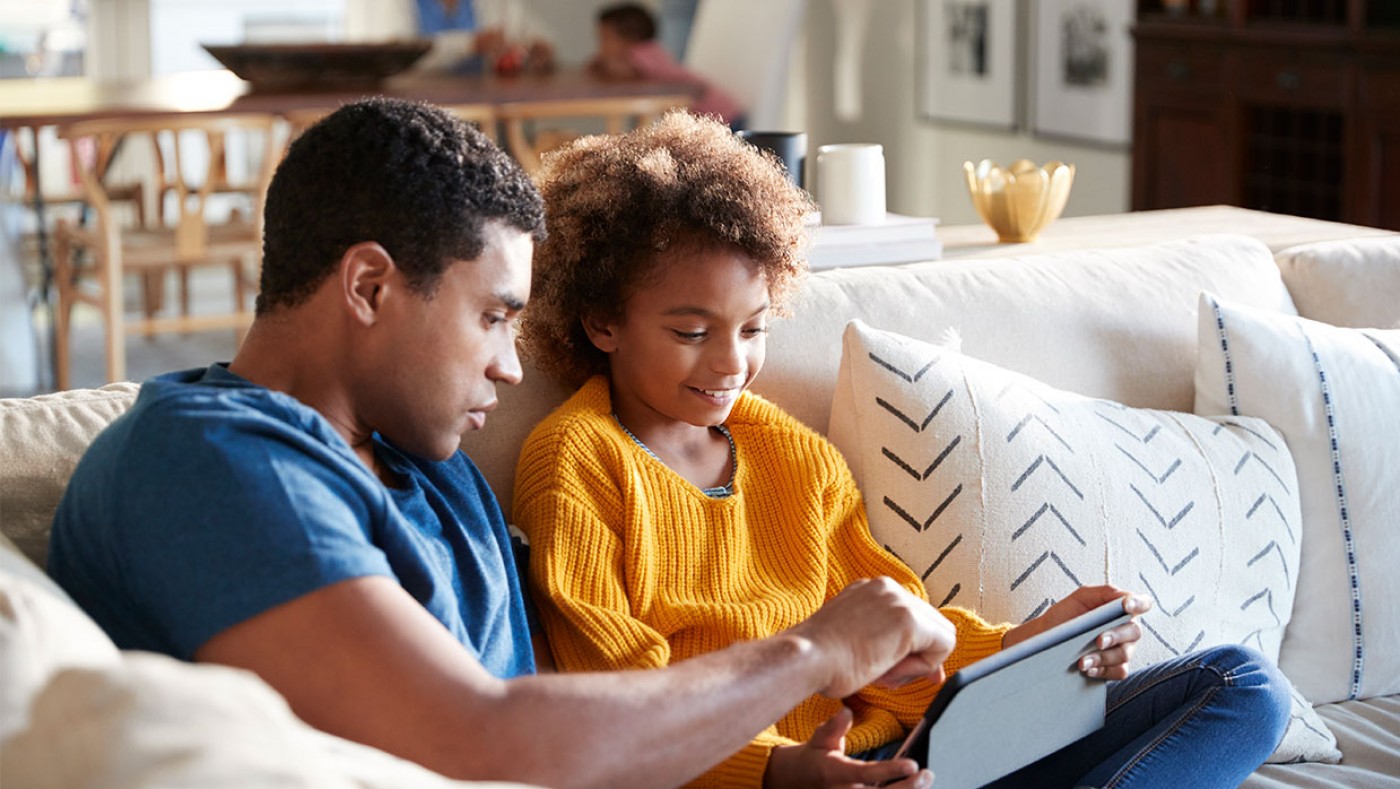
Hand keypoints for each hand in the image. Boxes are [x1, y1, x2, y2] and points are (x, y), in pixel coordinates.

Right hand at [764, 707, 933, 788]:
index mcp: (835, 773)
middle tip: (926, 774)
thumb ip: (833, 727)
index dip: (890, 770)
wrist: (795, 782)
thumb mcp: (819, 739)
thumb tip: (846, 712)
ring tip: (925, 781)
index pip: (866, 774)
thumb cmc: (814, 758)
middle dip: (907, 788)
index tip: (912, 764)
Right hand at [790, 577, 955, 698]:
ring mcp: (898, 599)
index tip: (904, 668)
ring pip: (940, 634)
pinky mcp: (909, 619)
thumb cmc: (819, 659)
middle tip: (893, 677)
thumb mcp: (853, 639)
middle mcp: (886, 588)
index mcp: (869, 590)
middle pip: (931, 622)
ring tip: (883, 674)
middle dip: (920, 655)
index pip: (913, 615)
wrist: (805, 658)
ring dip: (918, 662)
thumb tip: (911, 658)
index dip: (915, 646)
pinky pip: (942, 646)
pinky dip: (924, 666)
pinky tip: (890, 671)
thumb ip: (882, 640)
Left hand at [1002, 585, 1150, 680]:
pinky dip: (1102, 670)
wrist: (1046, 639)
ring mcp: (1123, 650)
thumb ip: (1104, 592)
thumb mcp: (1080, 597)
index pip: (1142, 603)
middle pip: (1134, 632)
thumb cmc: (1065, 616)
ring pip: (1124, 654)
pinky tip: (1087, 669)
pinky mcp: (1115, 668)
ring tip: (1082, 660)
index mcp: (1121, 610)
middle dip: (1116, 636)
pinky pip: (1118, 671)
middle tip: (1098, 641)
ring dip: (1103, 657)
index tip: (1126, 605)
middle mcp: (1125, 630)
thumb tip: (1123, 596)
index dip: (1139, 603)